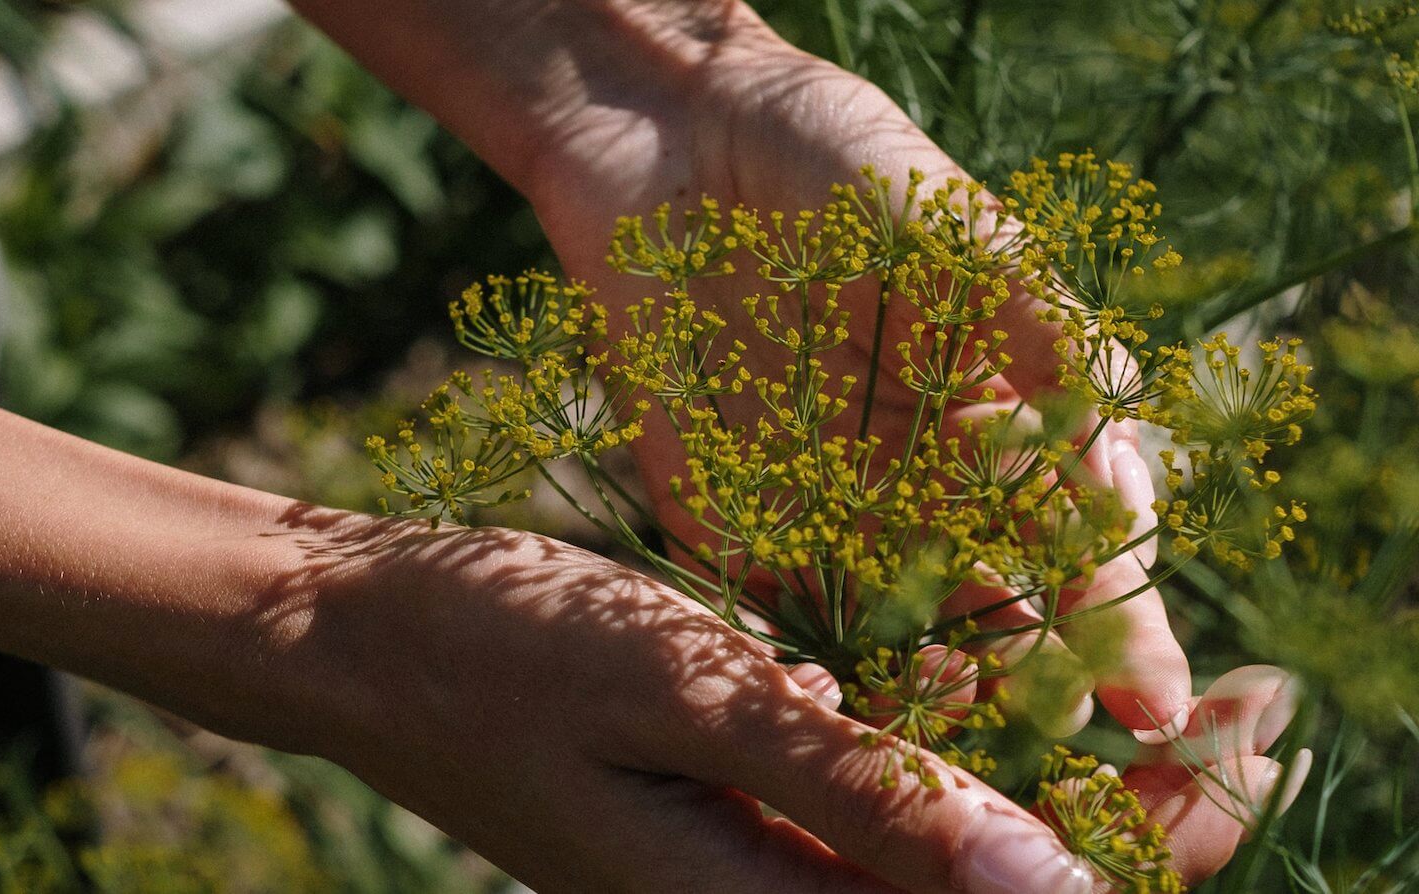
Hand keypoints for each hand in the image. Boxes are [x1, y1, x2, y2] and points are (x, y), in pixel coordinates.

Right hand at [233, 510, 1304, 892]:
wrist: (364, 640)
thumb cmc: (501, 652)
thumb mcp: (688, 699)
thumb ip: (862, 793)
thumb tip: (1054, 887)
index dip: (1161, 839)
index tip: (1264, 727)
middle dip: (1149, 818)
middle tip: (1267, 703)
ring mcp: (747, 877)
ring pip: (953, 859)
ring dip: (1069, 784)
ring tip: (1175, 698)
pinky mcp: (730, 830)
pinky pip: (881, 818)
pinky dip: (966, 762)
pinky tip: (1010, 689)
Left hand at [519, 7, 1185, 743]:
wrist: (676, 140)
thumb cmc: (839, 161)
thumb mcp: (967, 232)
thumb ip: (1051, 342)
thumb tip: (1118, 482)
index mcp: (1006, 419)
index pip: (1082, 540)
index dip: (1121, 621)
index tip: (1151, 700)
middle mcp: (927, 481)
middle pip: (1000, 611)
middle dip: (1035, 685)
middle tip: (1058, 740)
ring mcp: (828, 509)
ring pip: (896, 636)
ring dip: (926, 692)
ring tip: (950, 727)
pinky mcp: (727, 519)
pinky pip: (770, 616)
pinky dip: (801, 670)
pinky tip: (830, 704)